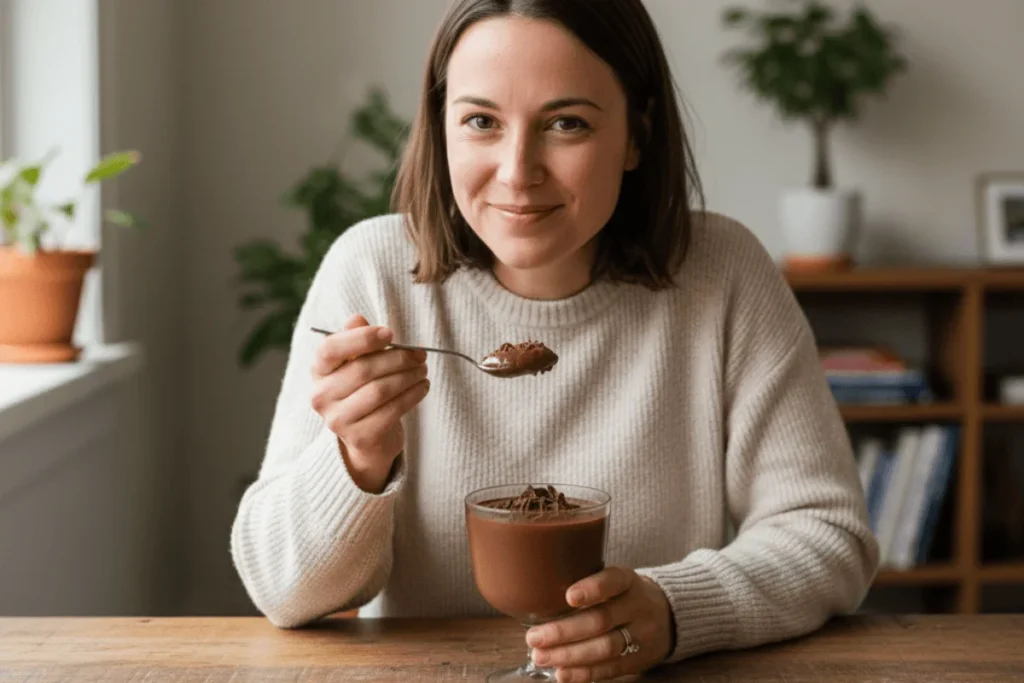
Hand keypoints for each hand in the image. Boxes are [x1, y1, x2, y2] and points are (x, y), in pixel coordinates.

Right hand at [310, 314, 429, 492]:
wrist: (368, 438)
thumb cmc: (364, 390)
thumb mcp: (358, 363)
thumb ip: (356, 340)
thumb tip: (357, 319)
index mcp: (318, 371)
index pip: (330, 349)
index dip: (361, 339)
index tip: (390, 333)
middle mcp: (321, 396)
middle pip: (362, 370)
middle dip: (397, 358)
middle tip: (420, 355)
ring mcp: (337, 420)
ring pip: (379, 390)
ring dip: (408, 377)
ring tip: (422, 370)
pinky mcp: (359, 437)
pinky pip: (391, 411)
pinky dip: (412, 396)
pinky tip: (423, 387)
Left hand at [526, 567, 672, 682]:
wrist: (670, 616)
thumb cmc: (625, 594)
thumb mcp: (616, 579)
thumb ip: (588, 584)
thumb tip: (538, 593)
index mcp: (629, 581)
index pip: (613, 581)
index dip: (592, 589)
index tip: (569, 596)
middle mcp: (638, 607)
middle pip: (602, 620)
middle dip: (565, 631)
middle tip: (534, 637)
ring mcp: (641, 635)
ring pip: (605, 648)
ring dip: (569, 655)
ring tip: (541, 656)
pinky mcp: (639, 660)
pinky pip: (610, 669)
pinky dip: (584, 673)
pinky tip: (562, 673)